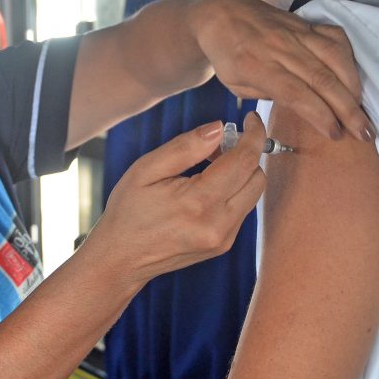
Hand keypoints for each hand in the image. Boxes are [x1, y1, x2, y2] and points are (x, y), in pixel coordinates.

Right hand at [86, 113, 266, 285]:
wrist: (121, 259)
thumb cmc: (128, 212)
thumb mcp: (146, 169)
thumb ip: (185, 147)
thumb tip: (219, 129)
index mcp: (199, 202)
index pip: (244, 160)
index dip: (253, 134)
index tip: (251, 119)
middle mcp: (218, 224)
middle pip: (257, 177)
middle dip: (246, 153)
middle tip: (218, 145)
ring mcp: (224, 238)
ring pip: (254, 193)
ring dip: (241, 172)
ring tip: (208, 167)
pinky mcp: (224, 244)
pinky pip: (243, 208)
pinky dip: (234, 190)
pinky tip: (207, 187)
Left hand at [187, 0, 372, 140]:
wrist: (221, 16)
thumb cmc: (226, 56)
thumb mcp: (235, 85)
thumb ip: (266, 95)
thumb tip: (301, 106)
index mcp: (256, 66)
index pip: (296, 93)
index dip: (320, 115)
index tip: (336, 135)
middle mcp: (279, 47)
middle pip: (322, 79)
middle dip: (347, 109)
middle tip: (364, 133)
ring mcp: (295, 32)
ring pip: (334, 58)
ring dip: (354, 86)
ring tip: (363, 111)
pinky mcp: (305, 23)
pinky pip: (335, 36)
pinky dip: (349, 57)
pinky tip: (354, 78)